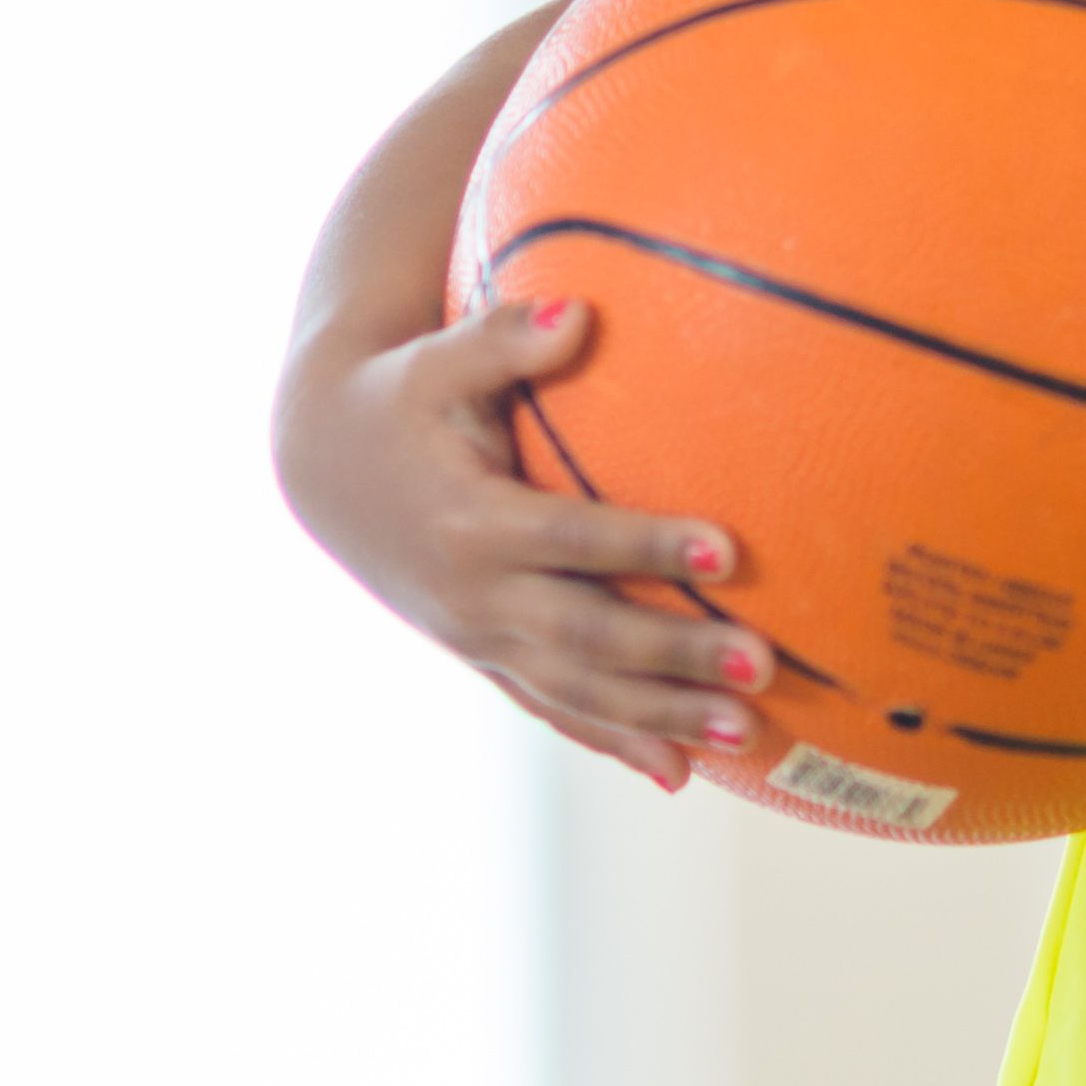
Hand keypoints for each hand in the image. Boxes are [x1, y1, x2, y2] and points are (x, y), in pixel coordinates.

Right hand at [276, 290, 773, 796]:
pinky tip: (678, 774)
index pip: (573, 539)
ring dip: (662, 717)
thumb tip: (579, 311)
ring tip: (746, 733)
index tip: (728, 550)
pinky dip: (612, 742)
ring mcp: (479, 638)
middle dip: (674, 657)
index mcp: (470, 521)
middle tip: (761, 664)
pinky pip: (553, 710)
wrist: (323, 463)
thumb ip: (504, 336)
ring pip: (578, 692)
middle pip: (587, 636)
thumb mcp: (437, 360)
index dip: (648, 547)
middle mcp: (474, 595)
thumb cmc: (397, 397)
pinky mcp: (484, 658)